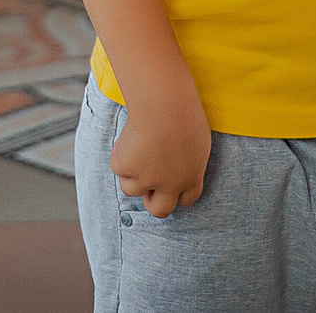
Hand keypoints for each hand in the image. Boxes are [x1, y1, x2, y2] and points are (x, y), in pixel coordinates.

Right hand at [110, 87, 211, 216]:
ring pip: (131, 189)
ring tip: (136, 148)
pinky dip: (121, 154)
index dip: (176, 194)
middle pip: (160, 210)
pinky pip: (119, 166)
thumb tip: (176, 162)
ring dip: (131, 175)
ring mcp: (146, 179)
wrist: (163, 106)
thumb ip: (188, 158)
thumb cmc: (183, 112)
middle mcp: (170, 185)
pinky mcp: (126, 168)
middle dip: (152, 203)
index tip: (168, 185)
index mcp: (191, 177)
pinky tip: (130, 137)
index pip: (185, 199)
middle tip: (147, 188)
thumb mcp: (197, 140)